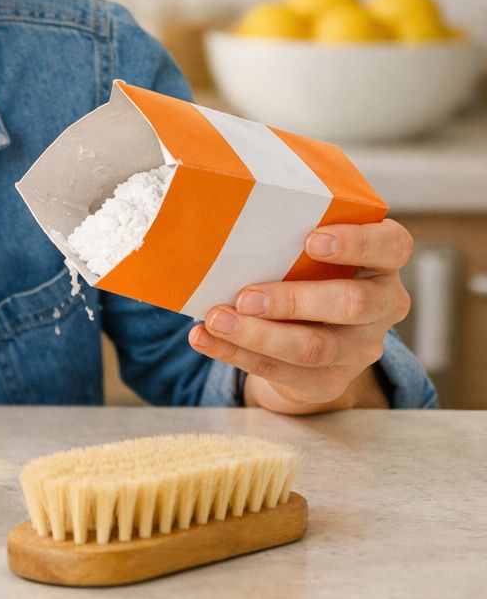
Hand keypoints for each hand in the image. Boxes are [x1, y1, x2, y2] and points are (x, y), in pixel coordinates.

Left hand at [188, 220, 412, 412]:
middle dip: (293, 300)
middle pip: (353, 304)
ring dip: (258, 335)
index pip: (392, 247)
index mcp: (382, 262)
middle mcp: (382, 305)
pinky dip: (237, 355)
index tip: (312, 240)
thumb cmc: (305, 273)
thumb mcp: (307, 252)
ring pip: (314, 347)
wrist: (310, 336)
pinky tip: (206, 339)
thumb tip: (220, 218)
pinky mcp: (330, 381)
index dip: (357, 243)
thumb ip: (285, 237)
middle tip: (245, 297)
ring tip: (216, 320)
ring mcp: (360, 348)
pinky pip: (282, 372)